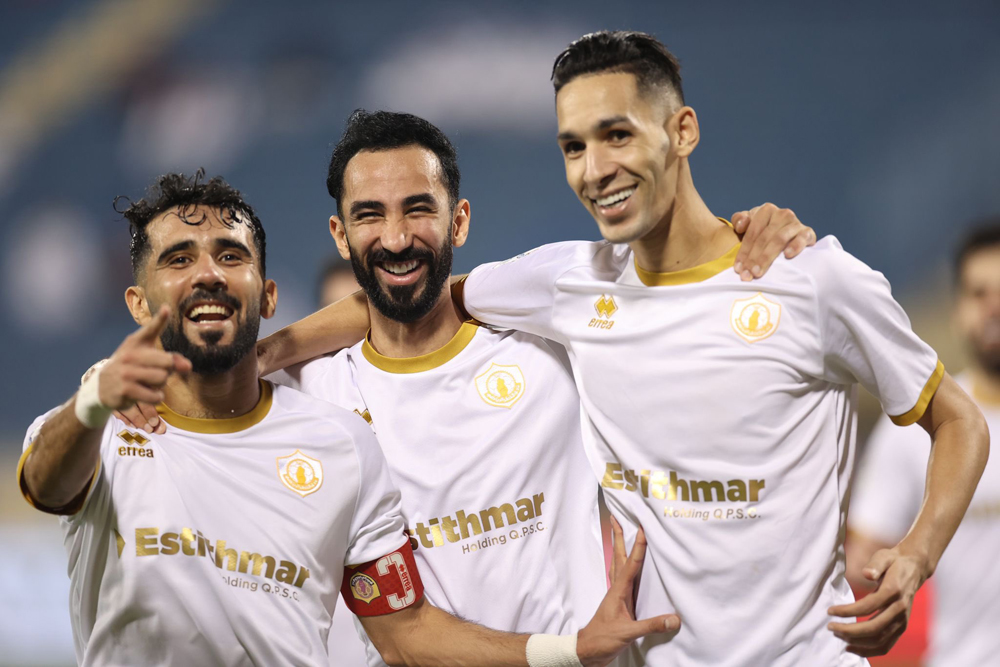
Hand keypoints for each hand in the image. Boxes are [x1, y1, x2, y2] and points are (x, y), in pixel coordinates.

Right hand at [98, 306, 190, 425]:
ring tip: (147, 383)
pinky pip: (154, 395)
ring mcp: (125, 372)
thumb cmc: (132, 369)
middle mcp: (130, 354)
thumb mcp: (149, 359)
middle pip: (168, 362)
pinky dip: (156, 397)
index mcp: (136, 342)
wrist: (102, 387)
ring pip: (162, 379)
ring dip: (160, 386)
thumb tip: (188, 366)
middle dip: (167, 371)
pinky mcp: (124, 389)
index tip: (167, 309)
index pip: (151, 329)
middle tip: (153, 373)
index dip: (160, 319)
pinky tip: (145, 394)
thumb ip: (172, 359)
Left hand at [576, 518, 680, 666]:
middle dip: (619, 537)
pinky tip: (630, 567)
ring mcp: (617, 596)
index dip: (637, 546)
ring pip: (620, 566)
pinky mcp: (620, 604)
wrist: (587, 652)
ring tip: (621, 533)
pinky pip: (624, 579)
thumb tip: (675, 619)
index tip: (642, 528)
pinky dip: (626, 567)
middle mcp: (617, 589)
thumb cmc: (601, 640)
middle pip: (620, 557)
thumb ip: (650, 625)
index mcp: (618, 591)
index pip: (630, 564)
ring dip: (621, 548)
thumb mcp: (627, 633)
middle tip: (618, 517)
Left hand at [731, 203, 815, 280]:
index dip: (744, 251)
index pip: (752, 232)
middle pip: (764, 237)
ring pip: (779, 239)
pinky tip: (787, 255)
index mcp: (766, 210)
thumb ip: (740, 220)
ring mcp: (796, 223)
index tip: (737, 268)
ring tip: (758, 272)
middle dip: (753, 258)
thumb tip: (740, 225)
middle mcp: (782, 214)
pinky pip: (802, 238)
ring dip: (767, 257)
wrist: (789, 235)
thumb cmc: (763, 231)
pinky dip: (795, 246)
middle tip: (747, 274)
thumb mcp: (749, 224)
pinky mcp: (808, 232)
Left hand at [827, 545, 929, 657]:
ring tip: (837, 635)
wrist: (914, 569)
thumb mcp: (884, 556)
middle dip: (850, 631)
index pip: (868, 606)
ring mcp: (903, 621)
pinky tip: (852, 647)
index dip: (847, 611)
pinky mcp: (902, 627)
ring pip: (880, 640)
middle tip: (830, 627)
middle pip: (874, 628)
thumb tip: (867, 574)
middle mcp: (900, 609)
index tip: (830, 611)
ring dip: (857, 642)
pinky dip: (869, 650)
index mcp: (894, 591)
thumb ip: (875, 564)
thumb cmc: (893, 562)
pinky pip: (886, 645)